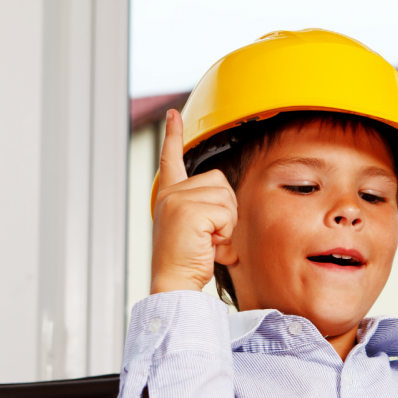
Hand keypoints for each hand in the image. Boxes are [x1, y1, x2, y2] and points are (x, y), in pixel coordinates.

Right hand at [150, 109, 237, 293]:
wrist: (174, 282)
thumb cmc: (187, 261)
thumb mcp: (196, 230)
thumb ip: (207, 211)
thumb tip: (227, 208)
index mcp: (170, 196)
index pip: (171, 160)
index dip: (172, 136)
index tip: (172, 115)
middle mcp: (171, 193)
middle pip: (221, 182)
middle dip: (227, 210)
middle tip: (211, 235)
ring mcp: (178, 200)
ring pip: (227, 197)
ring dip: (227, 223)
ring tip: (208, 240)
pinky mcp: (188, 210)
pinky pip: (226, 213)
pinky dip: (225, 232)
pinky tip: (208, 244)